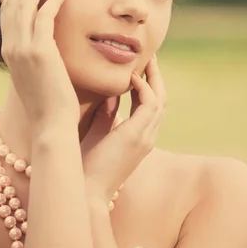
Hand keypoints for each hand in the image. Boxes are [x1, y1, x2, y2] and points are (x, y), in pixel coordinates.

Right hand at [0, 0, 79, 130]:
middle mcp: (10, 46)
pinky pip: (45, 16)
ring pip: (25, 4)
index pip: (7, 11)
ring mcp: (22, 49)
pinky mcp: (39, 52)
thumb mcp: (37, 73)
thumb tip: (44, 41)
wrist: (50, 125)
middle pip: (12, 2)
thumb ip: (35, 54)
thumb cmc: (49, 102)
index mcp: (9, 51)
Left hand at [81, 54, 166, 207]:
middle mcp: (147, 137)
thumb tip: (109, 96)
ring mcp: (145, 137)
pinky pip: (150, 103)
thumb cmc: (86, 167)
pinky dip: (143, 87)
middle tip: (149, 56)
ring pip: (160, 99)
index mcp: (139, 138)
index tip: (139, 67)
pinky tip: (131, 76)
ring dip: (154, 77)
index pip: (151, 106)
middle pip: (161, 99)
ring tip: (146, 58)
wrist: (85, 191)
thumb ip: (107, 116)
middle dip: (156, 76)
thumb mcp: (98, 135)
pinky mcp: (138, 135)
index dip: (148, 85)